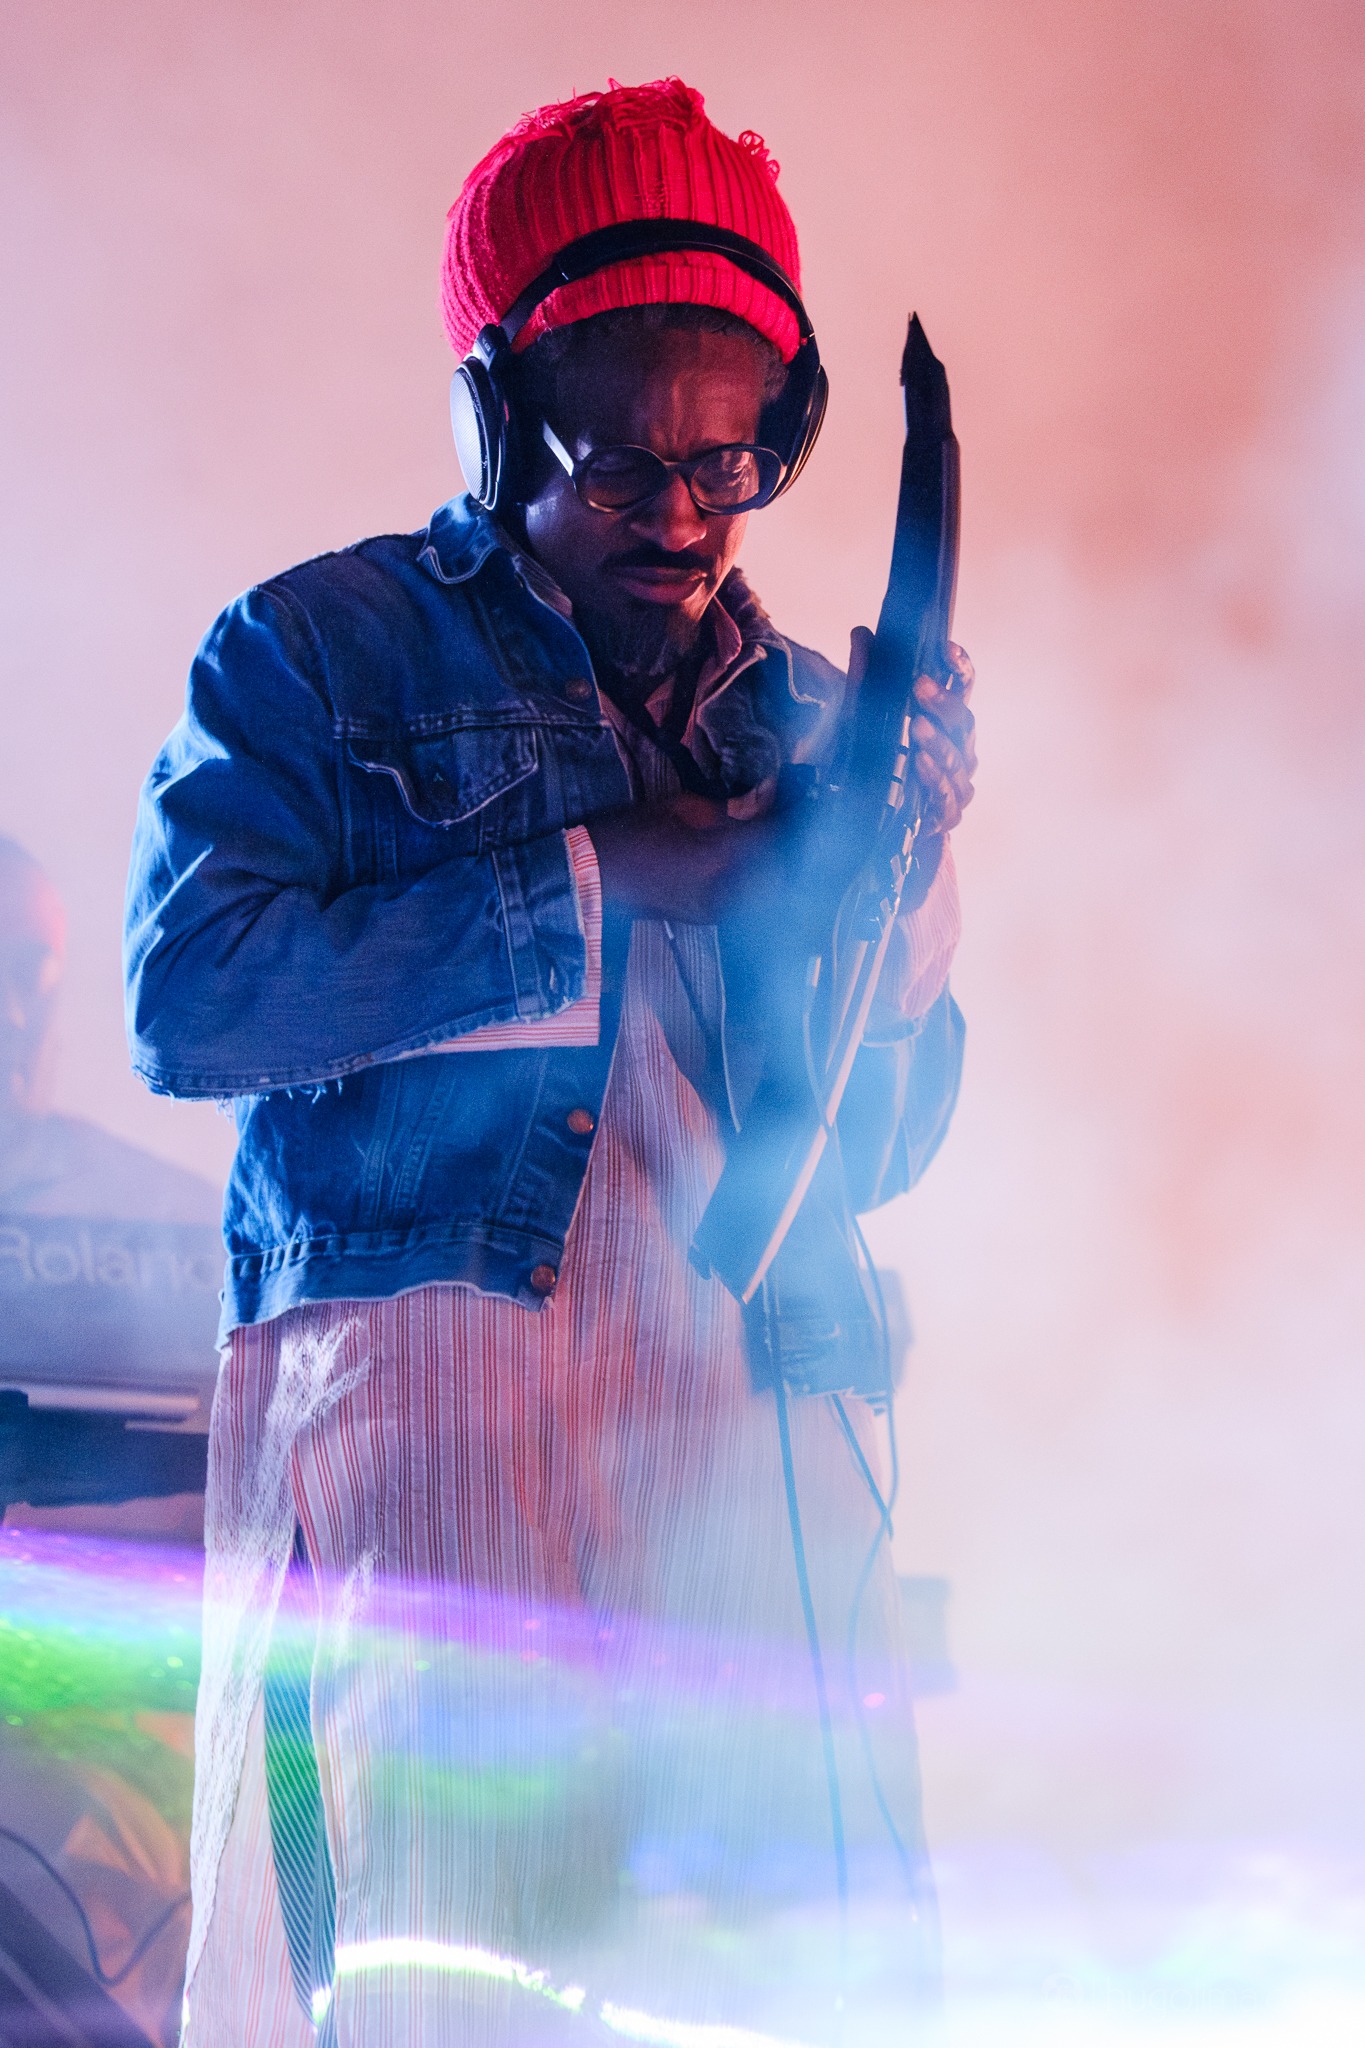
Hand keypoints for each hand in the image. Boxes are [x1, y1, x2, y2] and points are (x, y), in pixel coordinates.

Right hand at [586, 793, 778, 922]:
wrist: (590, 877)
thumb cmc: (628, 834)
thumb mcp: (679, 808)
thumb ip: (726, 809)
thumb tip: (760, 802)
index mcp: (718, 857)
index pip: (774, 834)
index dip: (794, 814)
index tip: (804, 797)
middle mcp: (725, 890)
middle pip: (781, 867)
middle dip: (792, 843)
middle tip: (796, 819)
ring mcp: (717, 910)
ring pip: (766, 889)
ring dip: (777, 865)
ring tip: (778, 841)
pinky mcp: (706, 920)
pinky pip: (745, 899)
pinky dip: (756, 881)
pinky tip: (753, 864)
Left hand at [847, 627, 976, 835]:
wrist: (864, 816)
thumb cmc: (874, 761)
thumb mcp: (862, 715)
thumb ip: (866, 677)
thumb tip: (863, 633)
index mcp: (948, 722)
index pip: (964, 688)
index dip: (960, 668)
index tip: (947, 648)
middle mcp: (960, 749)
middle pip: (964, 721)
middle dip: (944, 702)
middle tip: (921, 685)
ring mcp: (957, 782)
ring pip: (958, 759)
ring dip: (938, 742)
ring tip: (917, 726)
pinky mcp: (946, 813)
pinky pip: (945, 794)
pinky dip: (933, 778)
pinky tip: (919, 763)